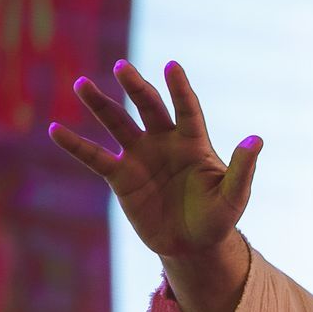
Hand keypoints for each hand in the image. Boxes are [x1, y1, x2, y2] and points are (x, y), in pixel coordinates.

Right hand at [50, 60, 256, 311]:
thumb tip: (256, 139)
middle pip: (148, 107)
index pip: (187, 109)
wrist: (193, 245)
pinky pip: (95, 158)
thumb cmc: (218, 218)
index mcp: (194, 143)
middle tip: (120, 67)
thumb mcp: (234, 197)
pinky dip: (77, 145)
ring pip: (118, 123)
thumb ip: (243, 169)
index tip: (171, 66)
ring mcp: (140, 157)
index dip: (180, 89)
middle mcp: (165, 142)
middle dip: (135, 87)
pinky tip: (56, 130)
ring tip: (81, 85)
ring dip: (100, 104)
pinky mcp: (121, 177)